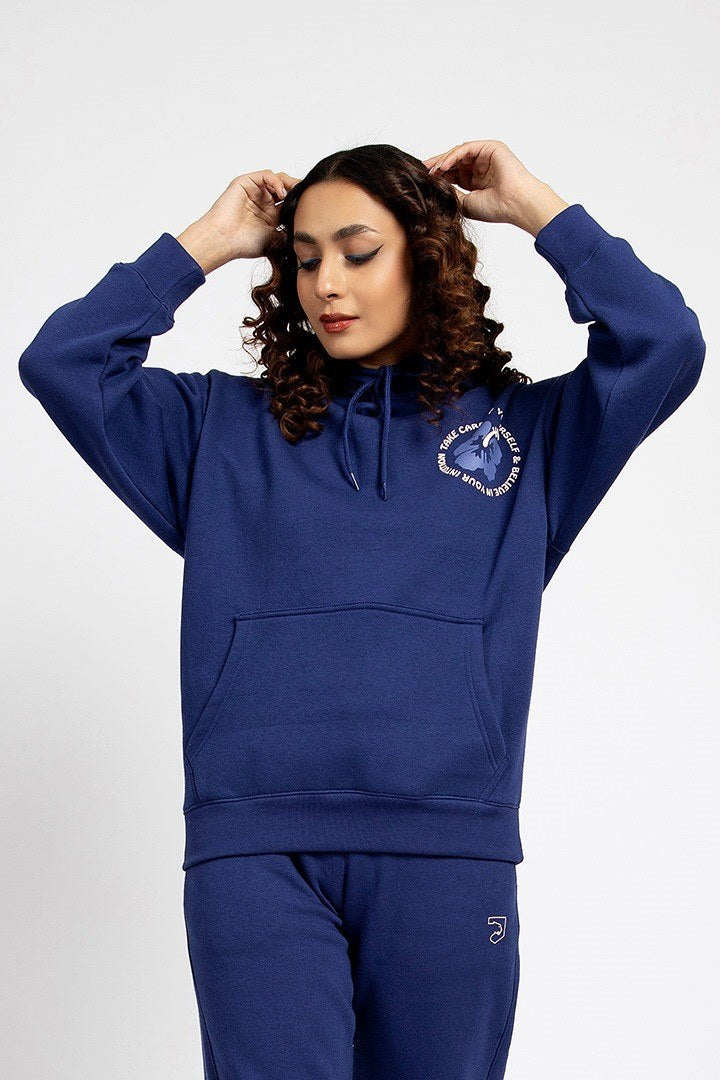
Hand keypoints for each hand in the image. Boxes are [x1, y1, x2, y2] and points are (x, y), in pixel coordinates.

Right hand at [176, 169, 301, 273]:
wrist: (224, 240)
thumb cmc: (244, 244)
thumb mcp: (275, 239)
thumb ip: (288, 232)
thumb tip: (306, 231)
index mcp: (270, 215)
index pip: (289, 203)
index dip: (300, 202)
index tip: (312, 206)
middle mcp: (263, 201)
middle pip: (285, 188)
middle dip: (297, 190)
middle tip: (307, 195)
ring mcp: (254, 191)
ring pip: (277, 179)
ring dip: (289, 183)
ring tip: (295, 192)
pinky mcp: (246, 182)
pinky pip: (266, 175)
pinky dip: (276, 181)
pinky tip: (281, 192)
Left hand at [422, 140, 568, 235]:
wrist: (515, 204)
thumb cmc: (495, 208)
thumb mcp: (465, 203)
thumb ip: (451, 193)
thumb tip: (434, 188)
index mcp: (476, 180)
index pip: (453, 173)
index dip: (438, 175)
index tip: (422, 180)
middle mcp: (480, 166)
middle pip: (454, 161)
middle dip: (437, 165)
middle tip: (422, 170)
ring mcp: (486, 156)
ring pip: (458, 153)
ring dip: (443, 161)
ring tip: (431, 172)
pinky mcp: (491, 147)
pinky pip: (467, 148)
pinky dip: (453, 156)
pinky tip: (442, 167)